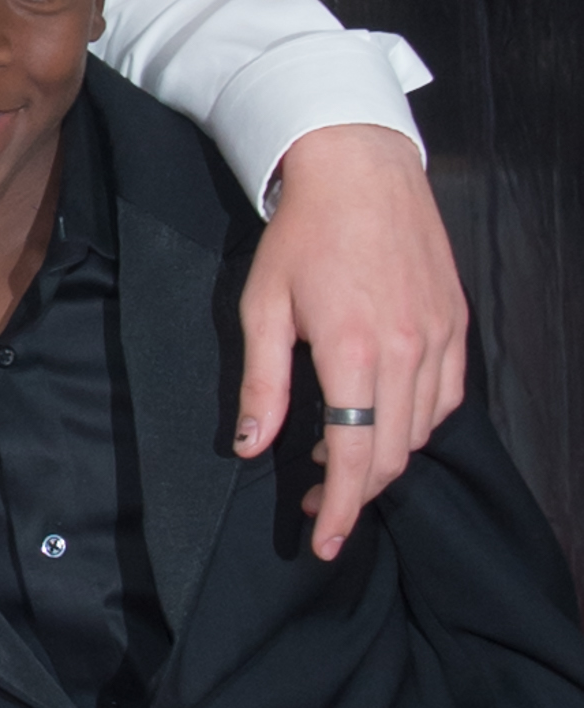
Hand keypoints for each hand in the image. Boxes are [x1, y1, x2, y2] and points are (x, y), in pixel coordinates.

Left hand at [233, 125, 464, 559]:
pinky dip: (418, 422)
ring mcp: (439, 335)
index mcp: (355, 349)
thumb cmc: (303, 233)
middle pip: (393, 453)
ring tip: (344, 459)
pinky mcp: (455, 322)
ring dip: (386, 459)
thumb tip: (252, 447)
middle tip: (319, 503)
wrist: (360, 166)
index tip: (323, 541)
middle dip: (358, 493)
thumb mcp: (263, 307)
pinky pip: (447, 396)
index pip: (355, 456)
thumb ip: (262, 383)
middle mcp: (408, 348)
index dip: (342, 510)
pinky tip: (385, 420)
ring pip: (423, 430)